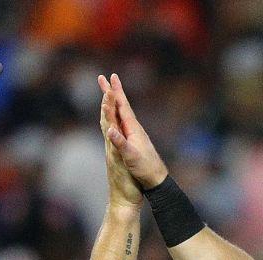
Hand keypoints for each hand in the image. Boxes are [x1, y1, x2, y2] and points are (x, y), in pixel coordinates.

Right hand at [97, 73, 168, 189]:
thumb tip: (109, 129)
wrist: (156, 178)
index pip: (122, 106)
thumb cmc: (144, 168)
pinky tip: (116, 115)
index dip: (115, 92)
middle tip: (106, 77)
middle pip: (121, 105)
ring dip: (114, 101)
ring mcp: (134, 133)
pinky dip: (116, 114)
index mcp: (133, 128)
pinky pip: (122, 122)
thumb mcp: (131, 155)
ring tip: (109, 92)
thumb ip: (120, 142)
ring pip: (121, 113)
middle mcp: (133, 128)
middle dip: (113, 91)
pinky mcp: (133, 140)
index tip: (110, 78)